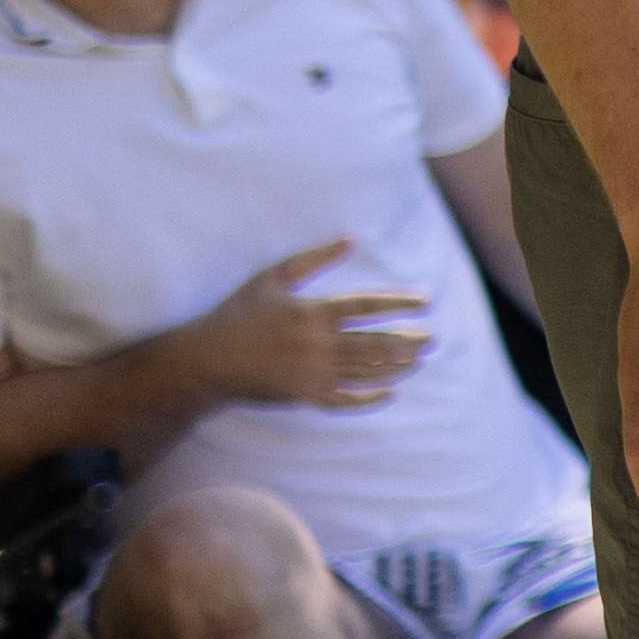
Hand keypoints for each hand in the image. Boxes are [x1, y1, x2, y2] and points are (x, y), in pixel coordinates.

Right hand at [186, 239, 431, 412]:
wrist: (205, 360)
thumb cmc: (238, 313)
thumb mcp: (271, 277)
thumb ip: (312, 258)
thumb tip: (349, 238)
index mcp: (311, 312)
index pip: (367, 306)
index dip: (400, 303)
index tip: (425, 302)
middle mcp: (316, 343)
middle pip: (375, 342)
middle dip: (409, 341)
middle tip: (433, 339)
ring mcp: (311, 372)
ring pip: (366, 371)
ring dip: (397, 366)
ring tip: (419, 359)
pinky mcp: (303, 395)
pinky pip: (345, 400)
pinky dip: (370, 398)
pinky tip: (390, 392)